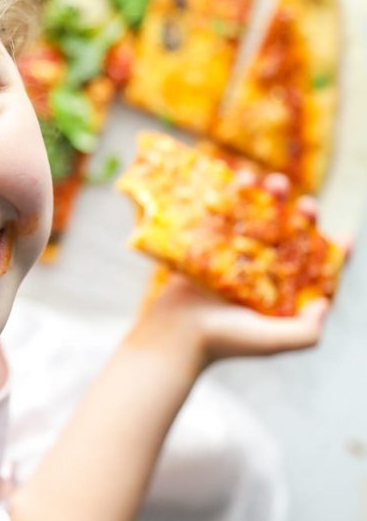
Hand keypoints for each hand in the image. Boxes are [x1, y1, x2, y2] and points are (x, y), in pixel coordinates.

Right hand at [129, 170, 348, 366]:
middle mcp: (262, 276)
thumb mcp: (272, 342)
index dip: (334, 255)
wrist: (175, 333)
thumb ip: (306, 333)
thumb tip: (325, 304)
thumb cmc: (224, 342)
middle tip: (307, 204)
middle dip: (303, 218)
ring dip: (271, 199)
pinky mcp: (211, 246)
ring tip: (276, 182)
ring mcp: (236, 259)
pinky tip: (244, 177)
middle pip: (290, 239)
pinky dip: (235, 195)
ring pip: (260, 221)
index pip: (316, 273)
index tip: (344, 238)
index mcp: (282, 297)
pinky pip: (227, 215)